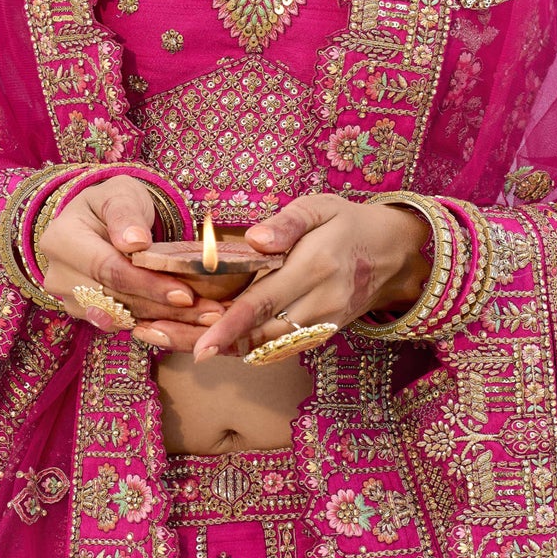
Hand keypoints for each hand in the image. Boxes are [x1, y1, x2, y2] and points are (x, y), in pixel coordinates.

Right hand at [36, 177, 224, 347]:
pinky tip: (188, 323)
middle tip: (209, 313)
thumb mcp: (120, 194)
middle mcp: (59, 275)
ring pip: (122, 318)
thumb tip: (134, 242)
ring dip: (165, 321)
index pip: (108, 270)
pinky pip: (123, 324)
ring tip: (206, 319)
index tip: (185, 294)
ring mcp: (70, 299)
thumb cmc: (113, 203)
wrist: (100, 220)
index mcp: (61, 240)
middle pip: (116, 300)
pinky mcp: (87, 314)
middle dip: (164, 308)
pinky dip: (156, 324)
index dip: (147, 284)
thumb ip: (125, 214)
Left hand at [186, 195, 429, 362]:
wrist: (396, 252)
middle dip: (212, 342)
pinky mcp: (324, 334)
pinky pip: (282, 349)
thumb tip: (253, 239)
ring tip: (178, 341)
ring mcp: (323, 324)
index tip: (199, 346)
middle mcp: (319, 302)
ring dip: (225, 349)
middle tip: (161, 338)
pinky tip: (219, 344)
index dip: (228, 326)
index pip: (263, 302)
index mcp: (314, 267)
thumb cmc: (349, 223)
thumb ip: (287, 222)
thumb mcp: (320, 207)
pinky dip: (250, 350)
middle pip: (259, 334)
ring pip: (268, 347)